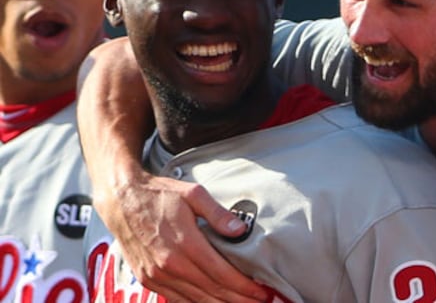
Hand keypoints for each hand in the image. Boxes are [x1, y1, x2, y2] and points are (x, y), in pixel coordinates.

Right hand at [95, 170, 270, 301]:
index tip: (263, 291)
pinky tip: (214, 302)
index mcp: (184, 245)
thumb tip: (240, 230)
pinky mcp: (148, 280)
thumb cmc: (158, 195)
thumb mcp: (193, 194)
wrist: (122, 201)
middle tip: (261, 302)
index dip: (245, 287)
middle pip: (212, 292)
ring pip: (196, 300)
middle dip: (240, 300)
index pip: (222, 274)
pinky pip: (177, 299)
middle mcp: (170, 265)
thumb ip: (218, 213)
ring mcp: (157, 276)